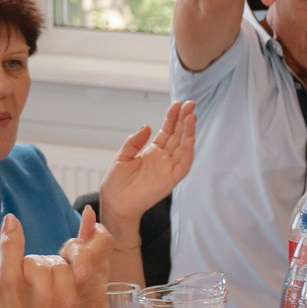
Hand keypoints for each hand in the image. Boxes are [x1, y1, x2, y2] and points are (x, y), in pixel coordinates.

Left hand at [97, 101, 196, 238]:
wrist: (115, 204)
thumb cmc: (116, 183)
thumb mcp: (122, 156)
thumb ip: (134, 141)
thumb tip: (148, 126)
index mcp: (153, 151)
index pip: (167, 131)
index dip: (173, 117)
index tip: (178, 104)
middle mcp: (164, 158)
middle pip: (178, 136)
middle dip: (184, 120)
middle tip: (190, 104)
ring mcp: (168, 169)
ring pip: (183, 148)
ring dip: (189, 132)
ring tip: (191, 117)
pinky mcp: (170, 180)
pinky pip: (183, 166)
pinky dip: (188, 153)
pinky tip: (190, 140)